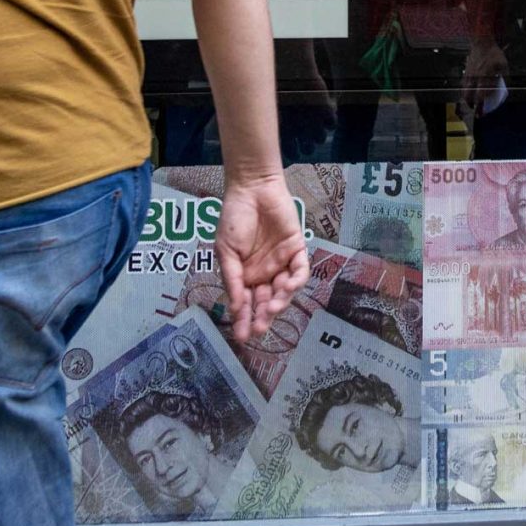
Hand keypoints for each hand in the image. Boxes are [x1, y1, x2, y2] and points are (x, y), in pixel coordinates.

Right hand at [214, 172, 309, 343]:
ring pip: (284, 290)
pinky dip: (296, 281)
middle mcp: (264, 274)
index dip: (244, 320)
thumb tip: (234, 308)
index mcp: (245, 276)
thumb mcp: (225, 251)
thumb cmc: (234, 218)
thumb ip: (232, 279)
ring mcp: (281, 263)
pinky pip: (300, 271)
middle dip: (263, 317)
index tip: (241, 336)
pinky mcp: (296, 250)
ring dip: (279, 301)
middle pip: (266, 302)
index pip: (246, 303)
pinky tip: (287, 287)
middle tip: (259, 328)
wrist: (251, 189)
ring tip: (270, 308)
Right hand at [461, 38, 508, 114]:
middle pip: (470, 95)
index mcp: (485, 76)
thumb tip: (506, 86)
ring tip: (471, 104)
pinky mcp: (466, 71)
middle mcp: (476, 77)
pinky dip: (465, 91)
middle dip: (472, 105)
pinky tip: (468, 93)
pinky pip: (464, 84)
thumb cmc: (493, 54)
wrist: (482, 43)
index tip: (483, 111)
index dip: (481, 104)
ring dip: (468, 99)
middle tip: (476, 110)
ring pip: (465, 90)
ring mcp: (470, 74)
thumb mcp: (503, 65)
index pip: (482, 94)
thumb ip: (504, 77)